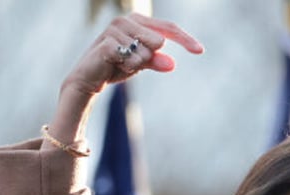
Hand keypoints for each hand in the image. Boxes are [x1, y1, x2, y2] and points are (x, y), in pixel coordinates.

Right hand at [63, 13, 203, 96]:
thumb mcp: (140, 64)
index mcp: (138, 21)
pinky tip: (115, 66)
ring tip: (120, 65)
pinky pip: (132, 60)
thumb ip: (156, 61)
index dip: (185, 38)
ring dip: (135, 65)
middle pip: (158, 41)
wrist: (89, 79)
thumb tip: (172, 64)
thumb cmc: (115, 67)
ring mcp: (115, 29)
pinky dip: (127, 68)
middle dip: (149, 59)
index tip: (200, 50)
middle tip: (130, 64)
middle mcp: (127, 20)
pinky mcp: (107, 43)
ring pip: (145, 53)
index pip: (168, 28)